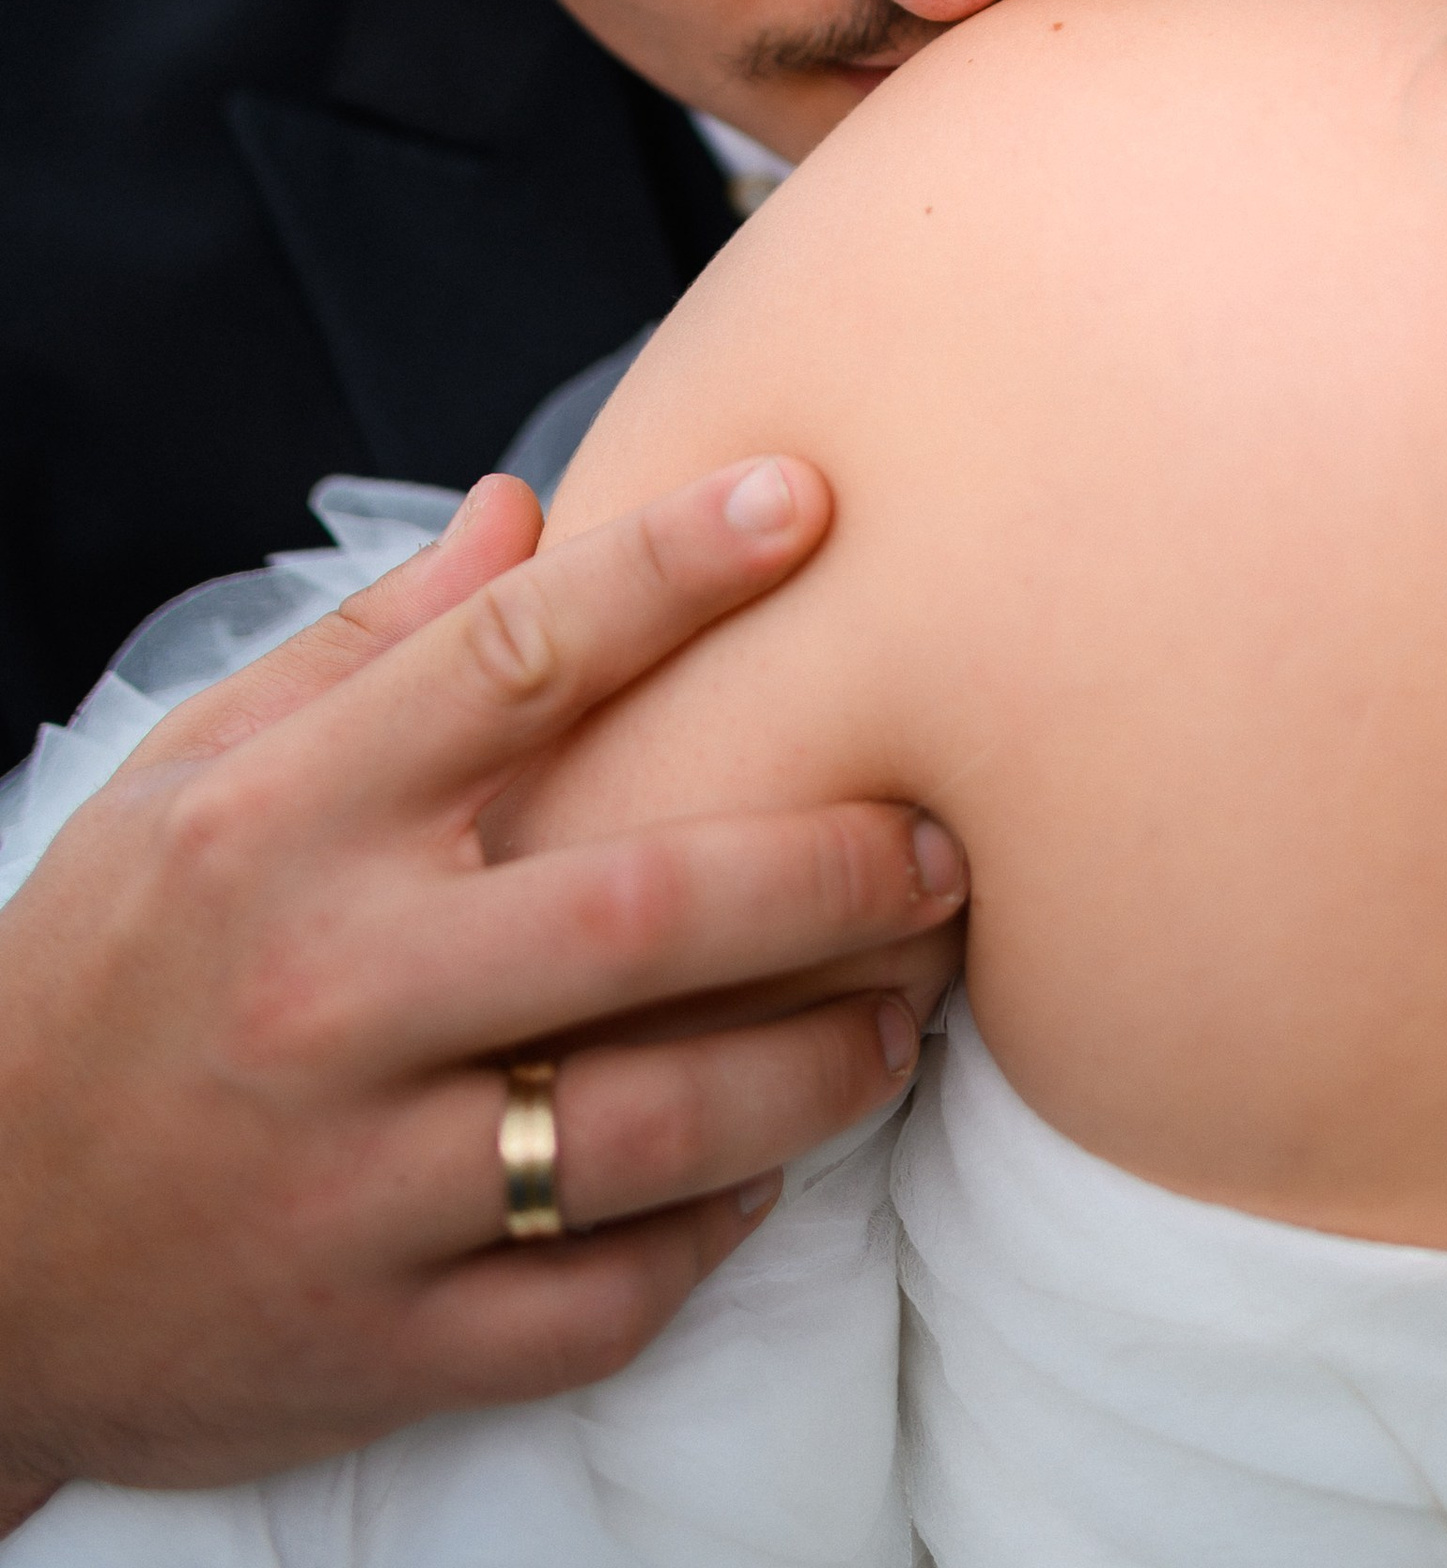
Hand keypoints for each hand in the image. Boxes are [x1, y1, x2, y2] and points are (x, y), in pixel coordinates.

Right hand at [0, 458, 965, 1517]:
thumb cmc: (99, 980)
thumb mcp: (186, 778)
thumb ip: (368, 646)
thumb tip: (526, 506)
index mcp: (277, 828)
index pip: (511, 662)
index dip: (672, 569)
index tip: (809, 502)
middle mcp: (325, 996)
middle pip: (636, 913)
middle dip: (828, 867)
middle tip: (946, 839)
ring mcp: (353, 1185)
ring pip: (648, 1126)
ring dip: (816, 1066)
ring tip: (906, 1011)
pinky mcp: (376, 1344)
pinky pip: (600, 1298)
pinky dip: (712, 1232)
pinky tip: (772, 1167)